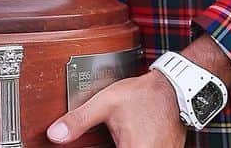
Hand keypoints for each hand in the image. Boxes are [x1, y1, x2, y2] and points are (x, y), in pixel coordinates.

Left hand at [46, 71, 184, 146]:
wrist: (174, 89)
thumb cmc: (144, 95)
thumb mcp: (107, 102)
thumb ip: (80, 120)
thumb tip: (55, 134)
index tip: (102, 144)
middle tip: (111, 137)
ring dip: (119, 146)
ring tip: (121, 134)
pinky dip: (132, 146)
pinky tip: (129, 138)